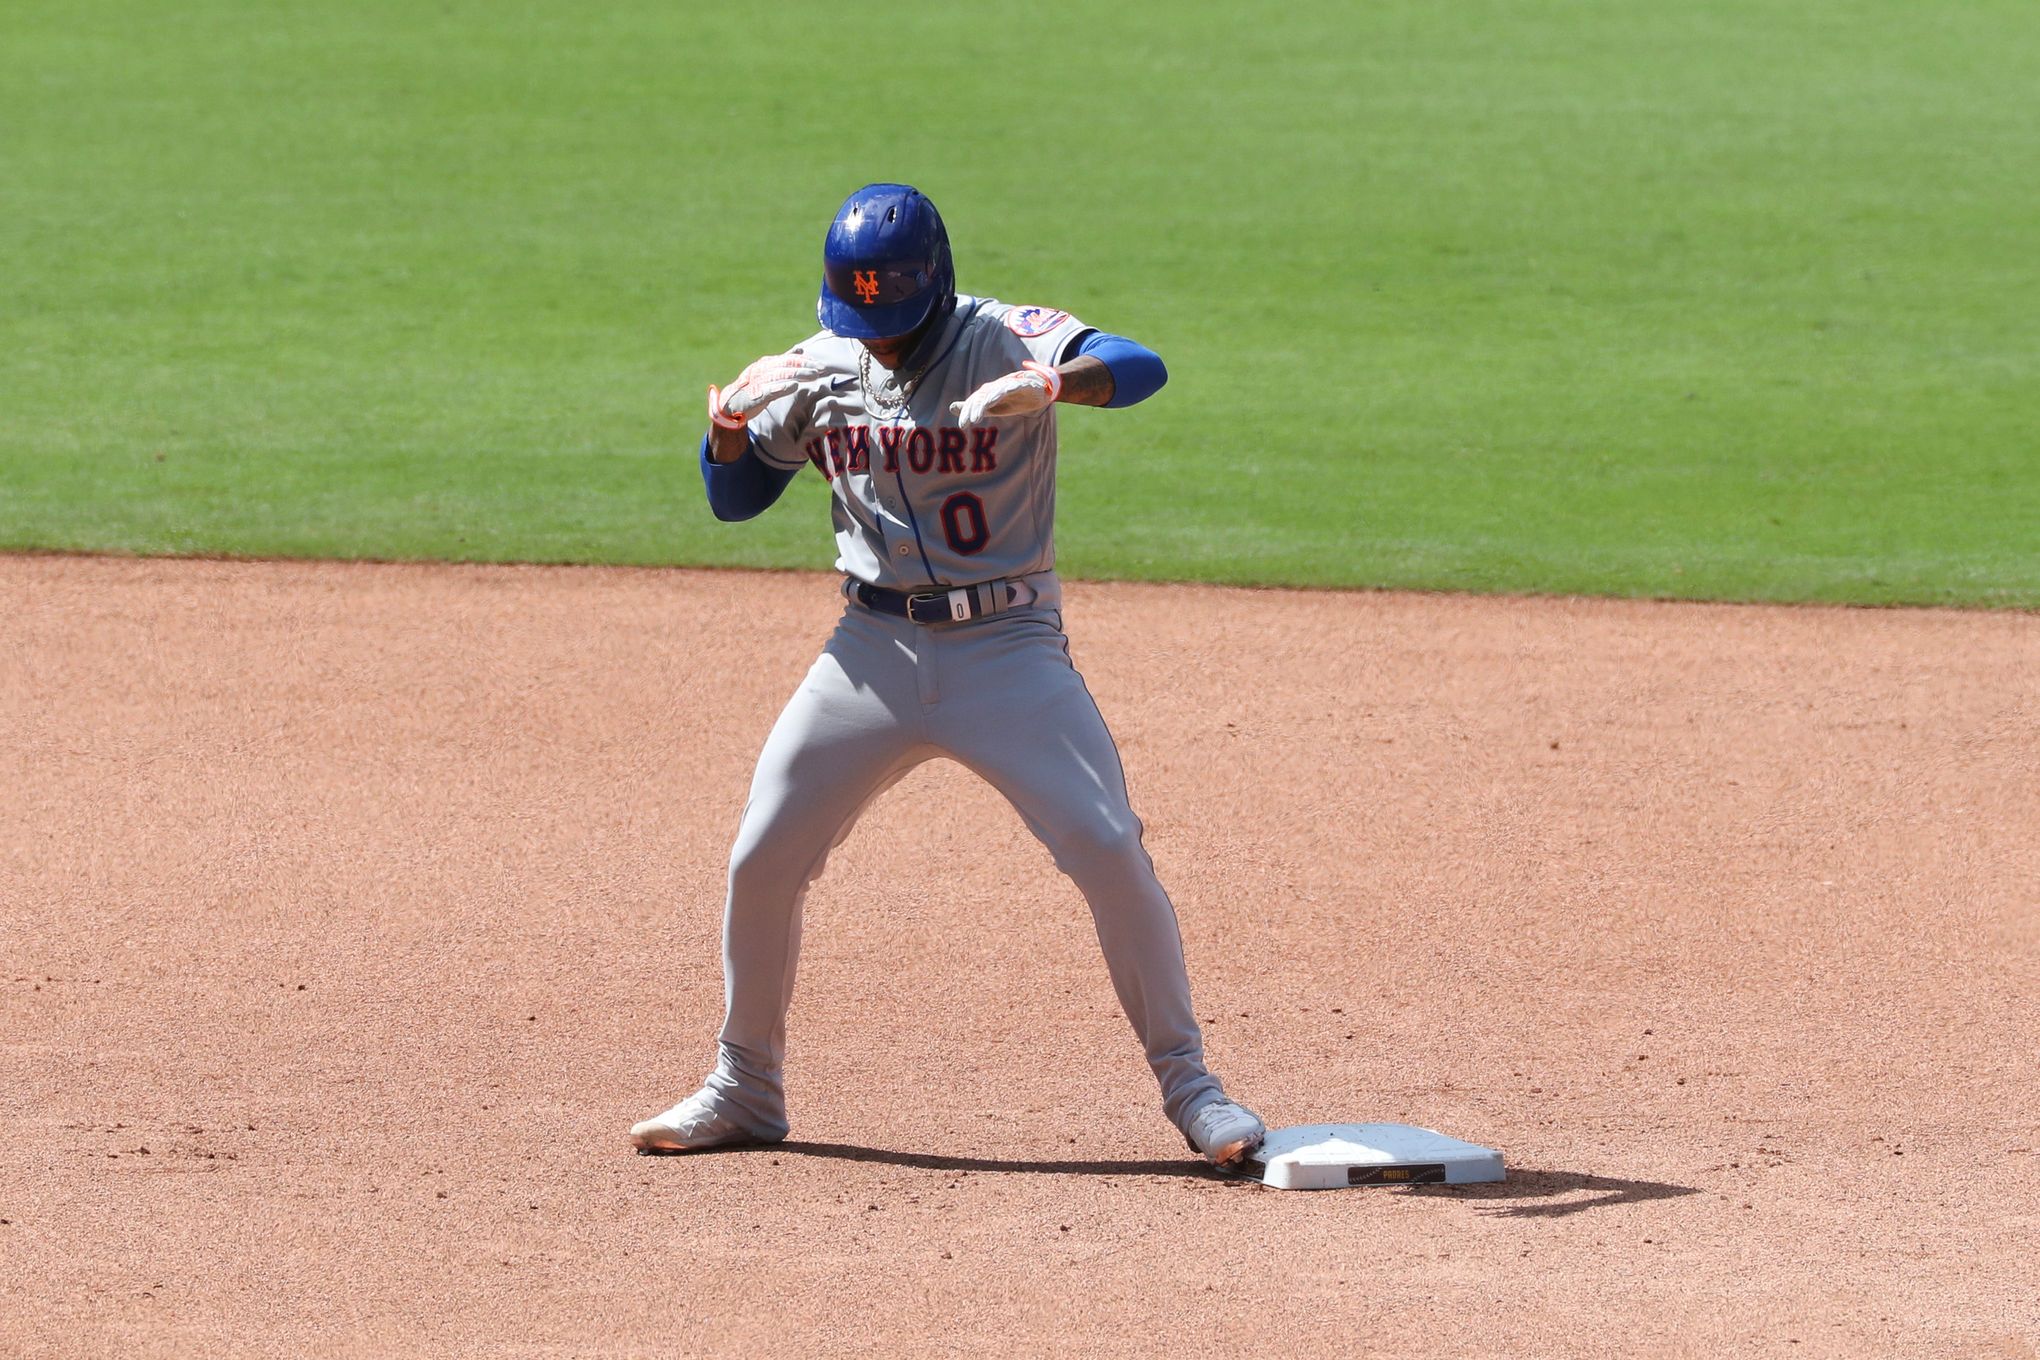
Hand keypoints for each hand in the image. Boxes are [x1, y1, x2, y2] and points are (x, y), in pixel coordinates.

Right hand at [709, 351, 828, 428]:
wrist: (731, 405)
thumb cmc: (753, 389)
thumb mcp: (770, 375)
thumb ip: (784, 363)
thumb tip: (800, 350)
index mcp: (766, 364)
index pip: (788, 359)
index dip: (804, 360)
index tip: (819, 364)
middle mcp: (761, 369)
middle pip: (786, 365)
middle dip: (804, 366)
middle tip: (821, 369)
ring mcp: (757, 381)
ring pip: (780, 375)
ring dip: (797, 375)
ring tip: (812, 375)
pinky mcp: (754, 395)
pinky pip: (769, 390)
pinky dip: (781, 387)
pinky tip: (794, 386)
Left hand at [948, 361, 1062, 427]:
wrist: (1037, 391)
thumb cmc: (1013, 399)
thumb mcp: (991, 407)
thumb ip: (974, 408)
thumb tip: (951, 408)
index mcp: (987, 393)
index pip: (974, 401)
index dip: (967, 412)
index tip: (962, 426)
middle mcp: (995, 387)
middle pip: (981, 397)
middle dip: (973, 410)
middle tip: (968, 422)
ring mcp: (1007, 384)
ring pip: (993, 393)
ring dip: (985, 403)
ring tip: (978, 416)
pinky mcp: (1020, 384)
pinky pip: (1011, 387)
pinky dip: (1003, 391)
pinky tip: (996, 399)